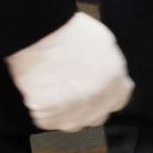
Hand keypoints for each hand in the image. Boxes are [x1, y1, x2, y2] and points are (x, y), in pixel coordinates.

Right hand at [4, 12, 132, 131]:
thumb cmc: (69, 30)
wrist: (40, 31)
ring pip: (69, 122)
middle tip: (64, 85)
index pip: (115, 101)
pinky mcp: (49, 116)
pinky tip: (35, 89)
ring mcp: (74, 113)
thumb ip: (110, 65)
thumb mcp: (103, 42)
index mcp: (117, 85)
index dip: (100, 93)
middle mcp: (100, 104)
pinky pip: (44, 119)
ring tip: (47, 86)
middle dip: (83, 105)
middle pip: (94, 115)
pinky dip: (39, 108)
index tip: (87, 85)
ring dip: (60, 110)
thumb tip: (106, 74)